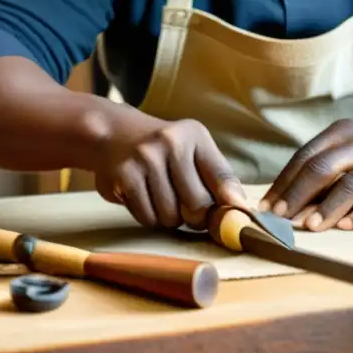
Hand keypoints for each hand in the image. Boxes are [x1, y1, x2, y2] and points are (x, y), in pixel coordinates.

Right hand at [93, 117, 247, 229]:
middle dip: (196, 217)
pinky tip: (146, 200)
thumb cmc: (161, 149)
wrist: (112, 133)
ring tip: (164, 200)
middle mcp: (171, 143)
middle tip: (190, 212)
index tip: (233, 220)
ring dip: (170, 219)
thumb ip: (216, 175)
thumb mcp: (191, 148)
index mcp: (194, 135)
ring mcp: (146, 159)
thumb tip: (240, 208)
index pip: (222, 176)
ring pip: (171, 216)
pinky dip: (150, 218)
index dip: (230, 204)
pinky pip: (148, 218)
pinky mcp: (125, 177)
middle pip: (198, 204)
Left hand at [257, 119, 352, 231]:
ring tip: (308, 226)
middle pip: (323, 166)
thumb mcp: (352, 152)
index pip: (306, 155)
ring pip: (351, 182)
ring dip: (327, 206)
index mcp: (344, 131)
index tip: (266, 205)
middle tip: (279, 217)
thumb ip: (325, 174)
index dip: (284, 181)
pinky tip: (346, 226)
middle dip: (297, 194)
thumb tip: (288, 206)